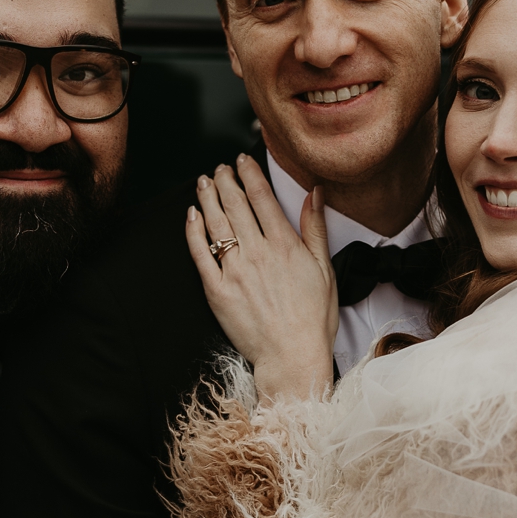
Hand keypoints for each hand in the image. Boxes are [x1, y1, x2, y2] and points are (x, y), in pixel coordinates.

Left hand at [186, 156, 338, 401]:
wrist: (292, 356)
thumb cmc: (313, 318)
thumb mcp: (325, 269)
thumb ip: (316, 228)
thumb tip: (314, 193)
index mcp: (285, 246)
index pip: (262, 197)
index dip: (250, 174)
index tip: (242, 160)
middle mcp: (258, 253)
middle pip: (236, 205)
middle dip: (226, 180)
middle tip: (220, 168)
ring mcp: (235, 271)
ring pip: (216, 224)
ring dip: (208, 197)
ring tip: (204, 181)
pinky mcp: (217, 291)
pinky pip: (200, 254)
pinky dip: (193, 231)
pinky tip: (191, 215)